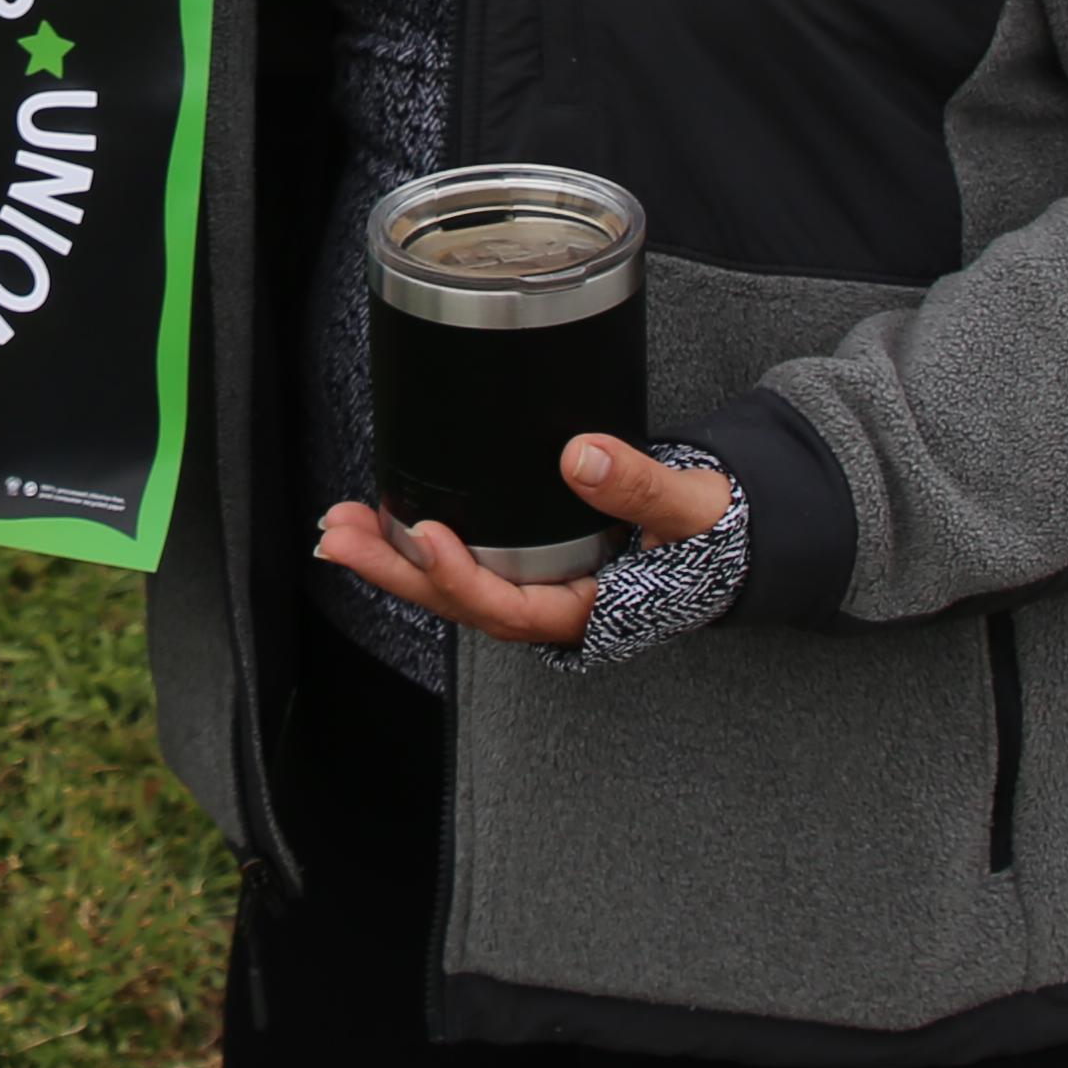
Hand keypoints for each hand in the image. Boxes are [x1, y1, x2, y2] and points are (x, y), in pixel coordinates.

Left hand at [316, 434, 732, 653]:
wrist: (729, 533)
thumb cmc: (715, 535)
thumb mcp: (690, 508)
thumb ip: (640, 486)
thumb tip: (580, 456)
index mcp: (589, 611)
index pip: (511, 610)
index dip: (462, 579)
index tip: (429, 535)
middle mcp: (553, 607)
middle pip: (460, 601)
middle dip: (396, 570)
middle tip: (338, 534)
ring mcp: (537, 586)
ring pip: (452, 583)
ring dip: (394, 557)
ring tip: (339, 526)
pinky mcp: (530, 559)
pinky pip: (465, 560)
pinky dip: (420, 541)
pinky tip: (382, 521)